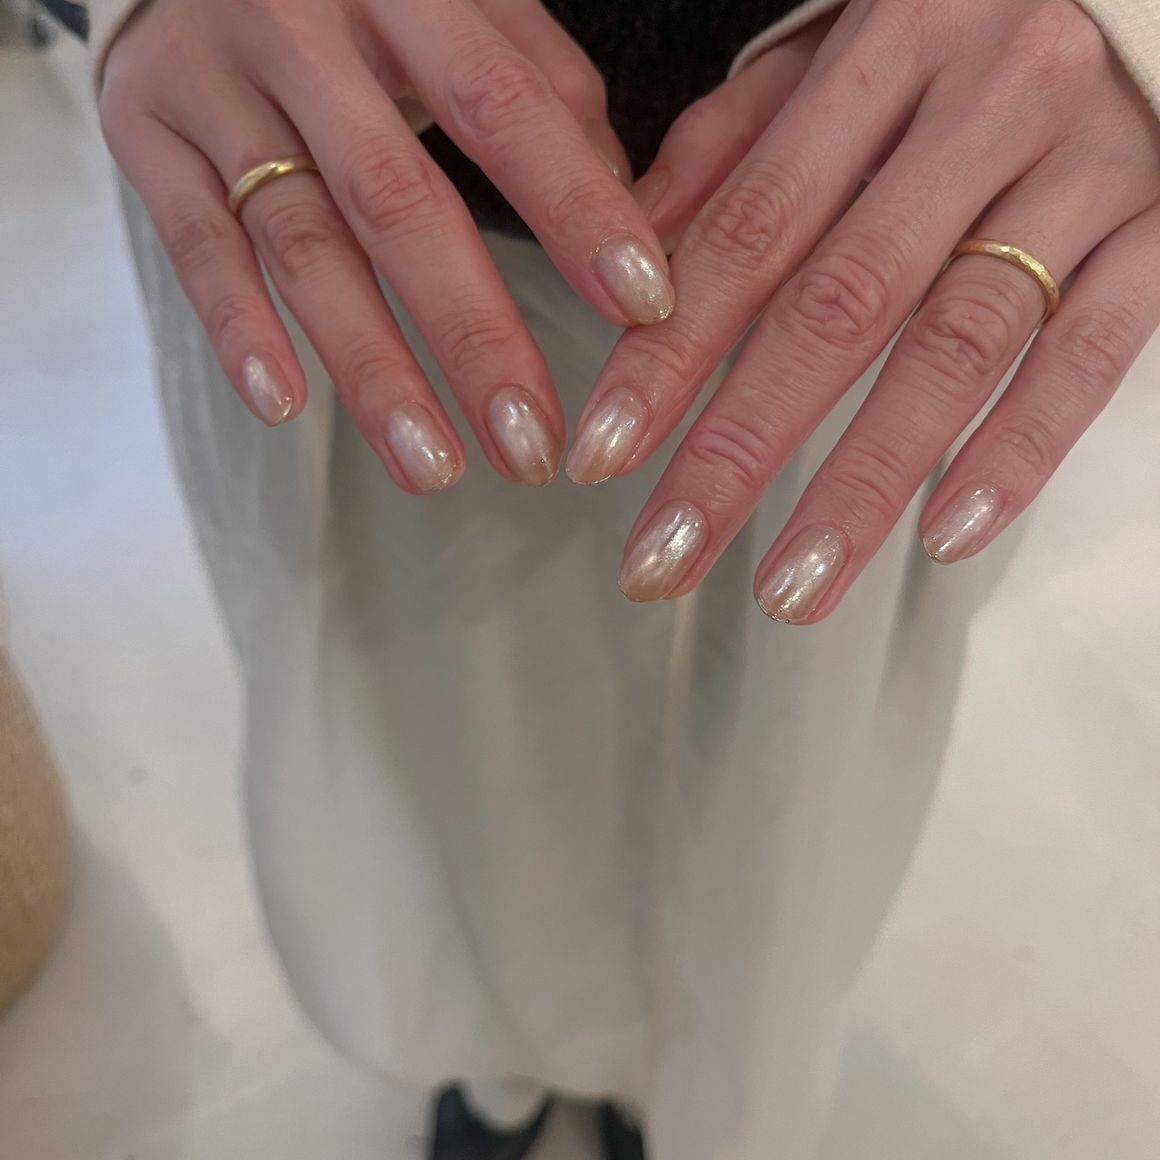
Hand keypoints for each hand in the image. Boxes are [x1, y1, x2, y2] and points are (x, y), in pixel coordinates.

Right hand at [99, 0, 672, 491]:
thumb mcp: (463, 6)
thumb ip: (547, 97)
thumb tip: (630, 219)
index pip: (506, 106)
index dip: (576, 210)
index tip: (644, 308)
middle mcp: (304, 26)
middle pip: (400, 201)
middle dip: (474, 336)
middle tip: (530, 446)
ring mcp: (214, 77)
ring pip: (304, 243)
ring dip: (371, 368)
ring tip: (432, 468)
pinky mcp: (145, 128)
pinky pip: (195, 243)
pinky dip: (239, 328)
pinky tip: (286, 407)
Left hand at [569, 0, 1159, 620]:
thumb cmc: (972, 26)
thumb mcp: (839, 53)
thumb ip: (731, 150)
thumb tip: (631, 267)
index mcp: (887, 46)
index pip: (751, 230)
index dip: (668, 353)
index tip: (604, 455)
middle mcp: (987, 104)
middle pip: (838, 308)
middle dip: (737, 451)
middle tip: (666, 556)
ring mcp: (1087, 172)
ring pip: (955, 350)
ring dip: (863, 486)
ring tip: (790, 587)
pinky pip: (1092, 358)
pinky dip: (1018, 453)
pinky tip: (945, 538)